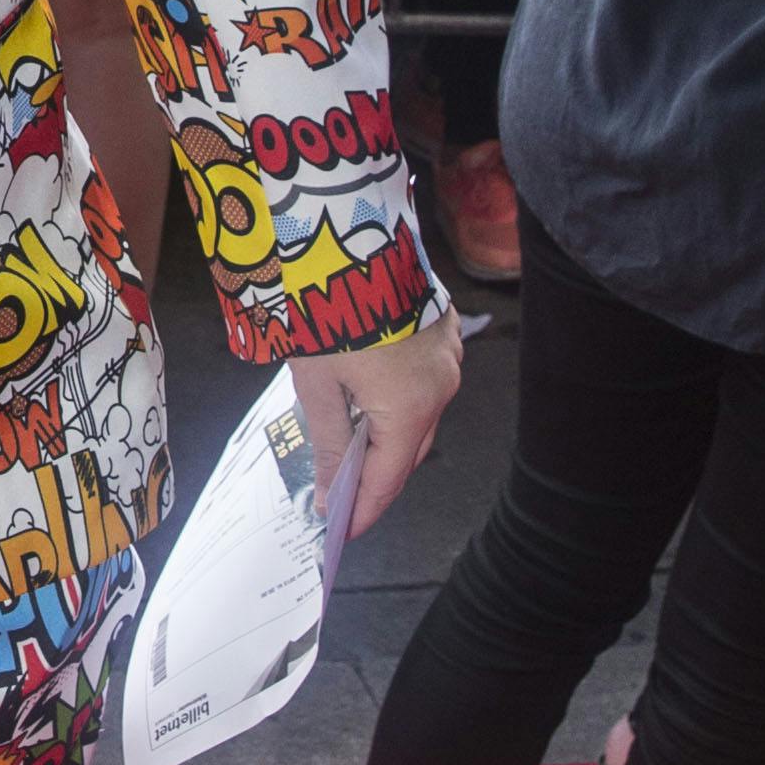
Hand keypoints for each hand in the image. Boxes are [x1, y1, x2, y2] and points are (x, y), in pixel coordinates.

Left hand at [289, 312, 462, 536]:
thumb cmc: (329, 306)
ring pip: (416, 416)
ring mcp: (447, 357)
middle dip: (374, 477)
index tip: (339, 530)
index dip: (363, 509)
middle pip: (407, 450)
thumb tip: (331, 495)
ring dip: (385, 437)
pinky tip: (366, 400)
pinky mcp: (441, 332)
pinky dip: (396, 401)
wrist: (351, 233)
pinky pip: (423, 383)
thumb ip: (330, 442)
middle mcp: (441, 386)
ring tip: (346, 450)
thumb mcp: (317, 383)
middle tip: (337, 496)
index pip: (389, 479)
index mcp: (412, 406)